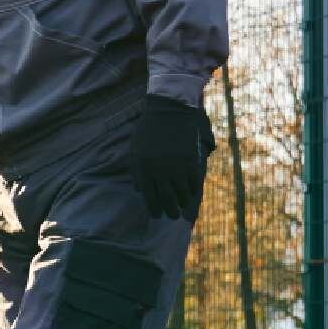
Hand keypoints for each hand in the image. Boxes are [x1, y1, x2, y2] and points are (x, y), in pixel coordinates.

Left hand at [130, 96, 215, 219]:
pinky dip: (192, 191)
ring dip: (182, 203)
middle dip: (169, 210)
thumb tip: (139, 190)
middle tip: (171, 216)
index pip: (149, 196)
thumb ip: (136, 171)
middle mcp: (160, 170)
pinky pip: (192, 182)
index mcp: (143, 168)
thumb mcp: (135, 150)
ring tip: (181, 208)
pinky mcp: (190, 160)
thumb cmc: (148, 131)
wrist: (169, 112)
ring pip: (181, 193)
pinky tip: (190, 195)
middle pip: (166, 198)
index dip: (154, 208)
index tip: (157, 214)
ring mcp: (176, 166)